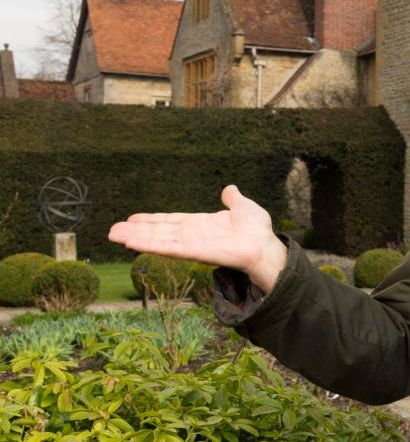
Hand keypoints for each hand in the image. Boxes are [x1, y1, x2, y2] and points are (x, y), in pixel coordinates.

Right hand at [108, 185, 288, 292]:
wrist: (265, 245)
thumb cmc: (257, 230)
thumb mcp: (243, 207)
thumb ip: (233, 199)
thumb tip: (229, 189)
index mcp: (200, 224)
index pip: (170, 222)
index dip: (151, 221)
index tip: (132, 219)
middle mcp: (191, 235)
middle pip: (158, 232)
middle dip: (136, 231)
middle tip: (112, 231)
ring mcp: (190, 244)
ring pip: (158, 240)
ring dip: (135, 238)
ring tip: (113, 235)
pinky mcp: (192, 252)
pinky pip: (167, 248)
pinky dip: (149, 245)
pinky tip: (132, 243)